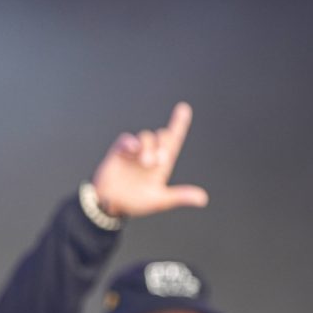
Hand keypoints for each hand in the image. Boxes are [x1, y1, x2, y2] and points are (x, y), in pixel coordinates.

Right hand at [91, 102, 208, 217]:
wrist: (109, 205)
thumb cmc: (134, 203)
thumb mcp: (159, 201)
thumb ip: (180, 196)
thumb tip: (203, 199)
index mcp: (161, 165)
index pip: (172, 141)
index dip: (178, 124)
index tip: (184, 108)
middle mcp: (149, 154)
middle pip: (162, 136)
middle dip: (164, 141)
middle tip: (159, 160)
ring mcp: (134, 152)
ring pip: (147, 136)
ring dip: (149, 147)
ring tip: (145, 162)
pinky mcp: (119, 151)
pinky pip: (127, 139)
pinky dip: (131, 142)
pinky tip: (133, 149)